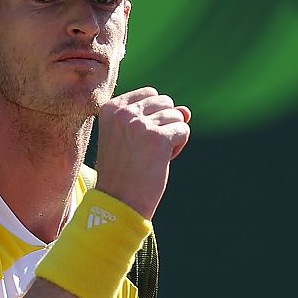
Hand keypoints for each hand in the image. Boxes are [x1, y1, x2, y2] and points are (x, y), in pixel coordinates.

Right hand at [95, 88, 191, 220]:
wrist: (119, 202)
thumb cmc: (124, 173)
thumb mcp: (133, 139)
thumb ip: (156, 118)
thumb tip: (186, 110)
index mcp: (111, 108)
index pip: (149, 94)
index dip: (153, 116)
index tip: (139, 139)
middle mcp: (124, 112)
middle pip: (165, 102)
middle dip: (164, 124)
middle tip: (147, 150)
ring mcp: (141, 124)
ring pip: (176, 116)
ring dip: (172, 137)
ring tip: (153, 157)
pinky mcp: (158, 138)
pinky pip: (183, 130)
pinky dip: (178, 146)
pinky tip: (163, 160)